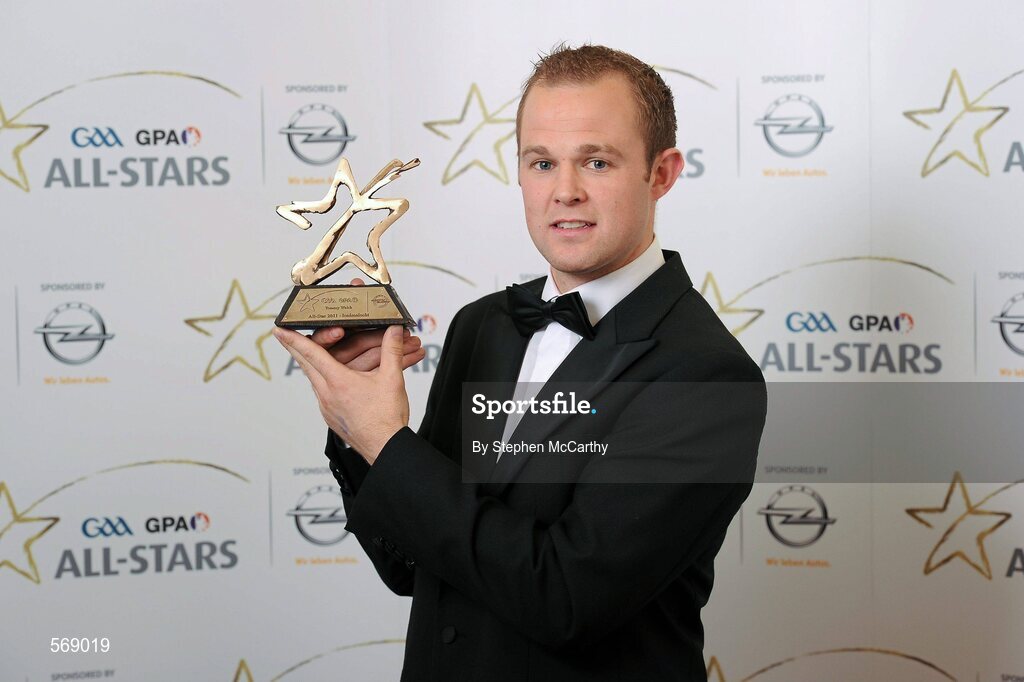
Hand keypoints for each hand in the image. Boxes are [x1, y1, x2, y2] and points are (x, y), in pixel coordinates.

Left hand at [273, 278, 419, 463]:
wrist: (386, 448)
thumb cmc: (386, 419)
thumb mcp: (392, 379)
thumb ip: (392, 351)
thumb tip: (394, 332)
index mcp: (339, 382)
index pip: (311, 354)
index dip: (294, 339)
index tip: (279, 330)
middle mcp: (327, 394)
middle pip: (305, 365)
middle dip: (296, 348)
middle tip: (285, 336)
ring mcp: (327, 407)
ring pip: (314, 379)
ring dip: (312, 364)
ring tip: (310, 354)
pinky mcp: (331, 416)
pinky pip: (322, 392)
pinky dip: (324, 380)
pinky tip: (331, 378)